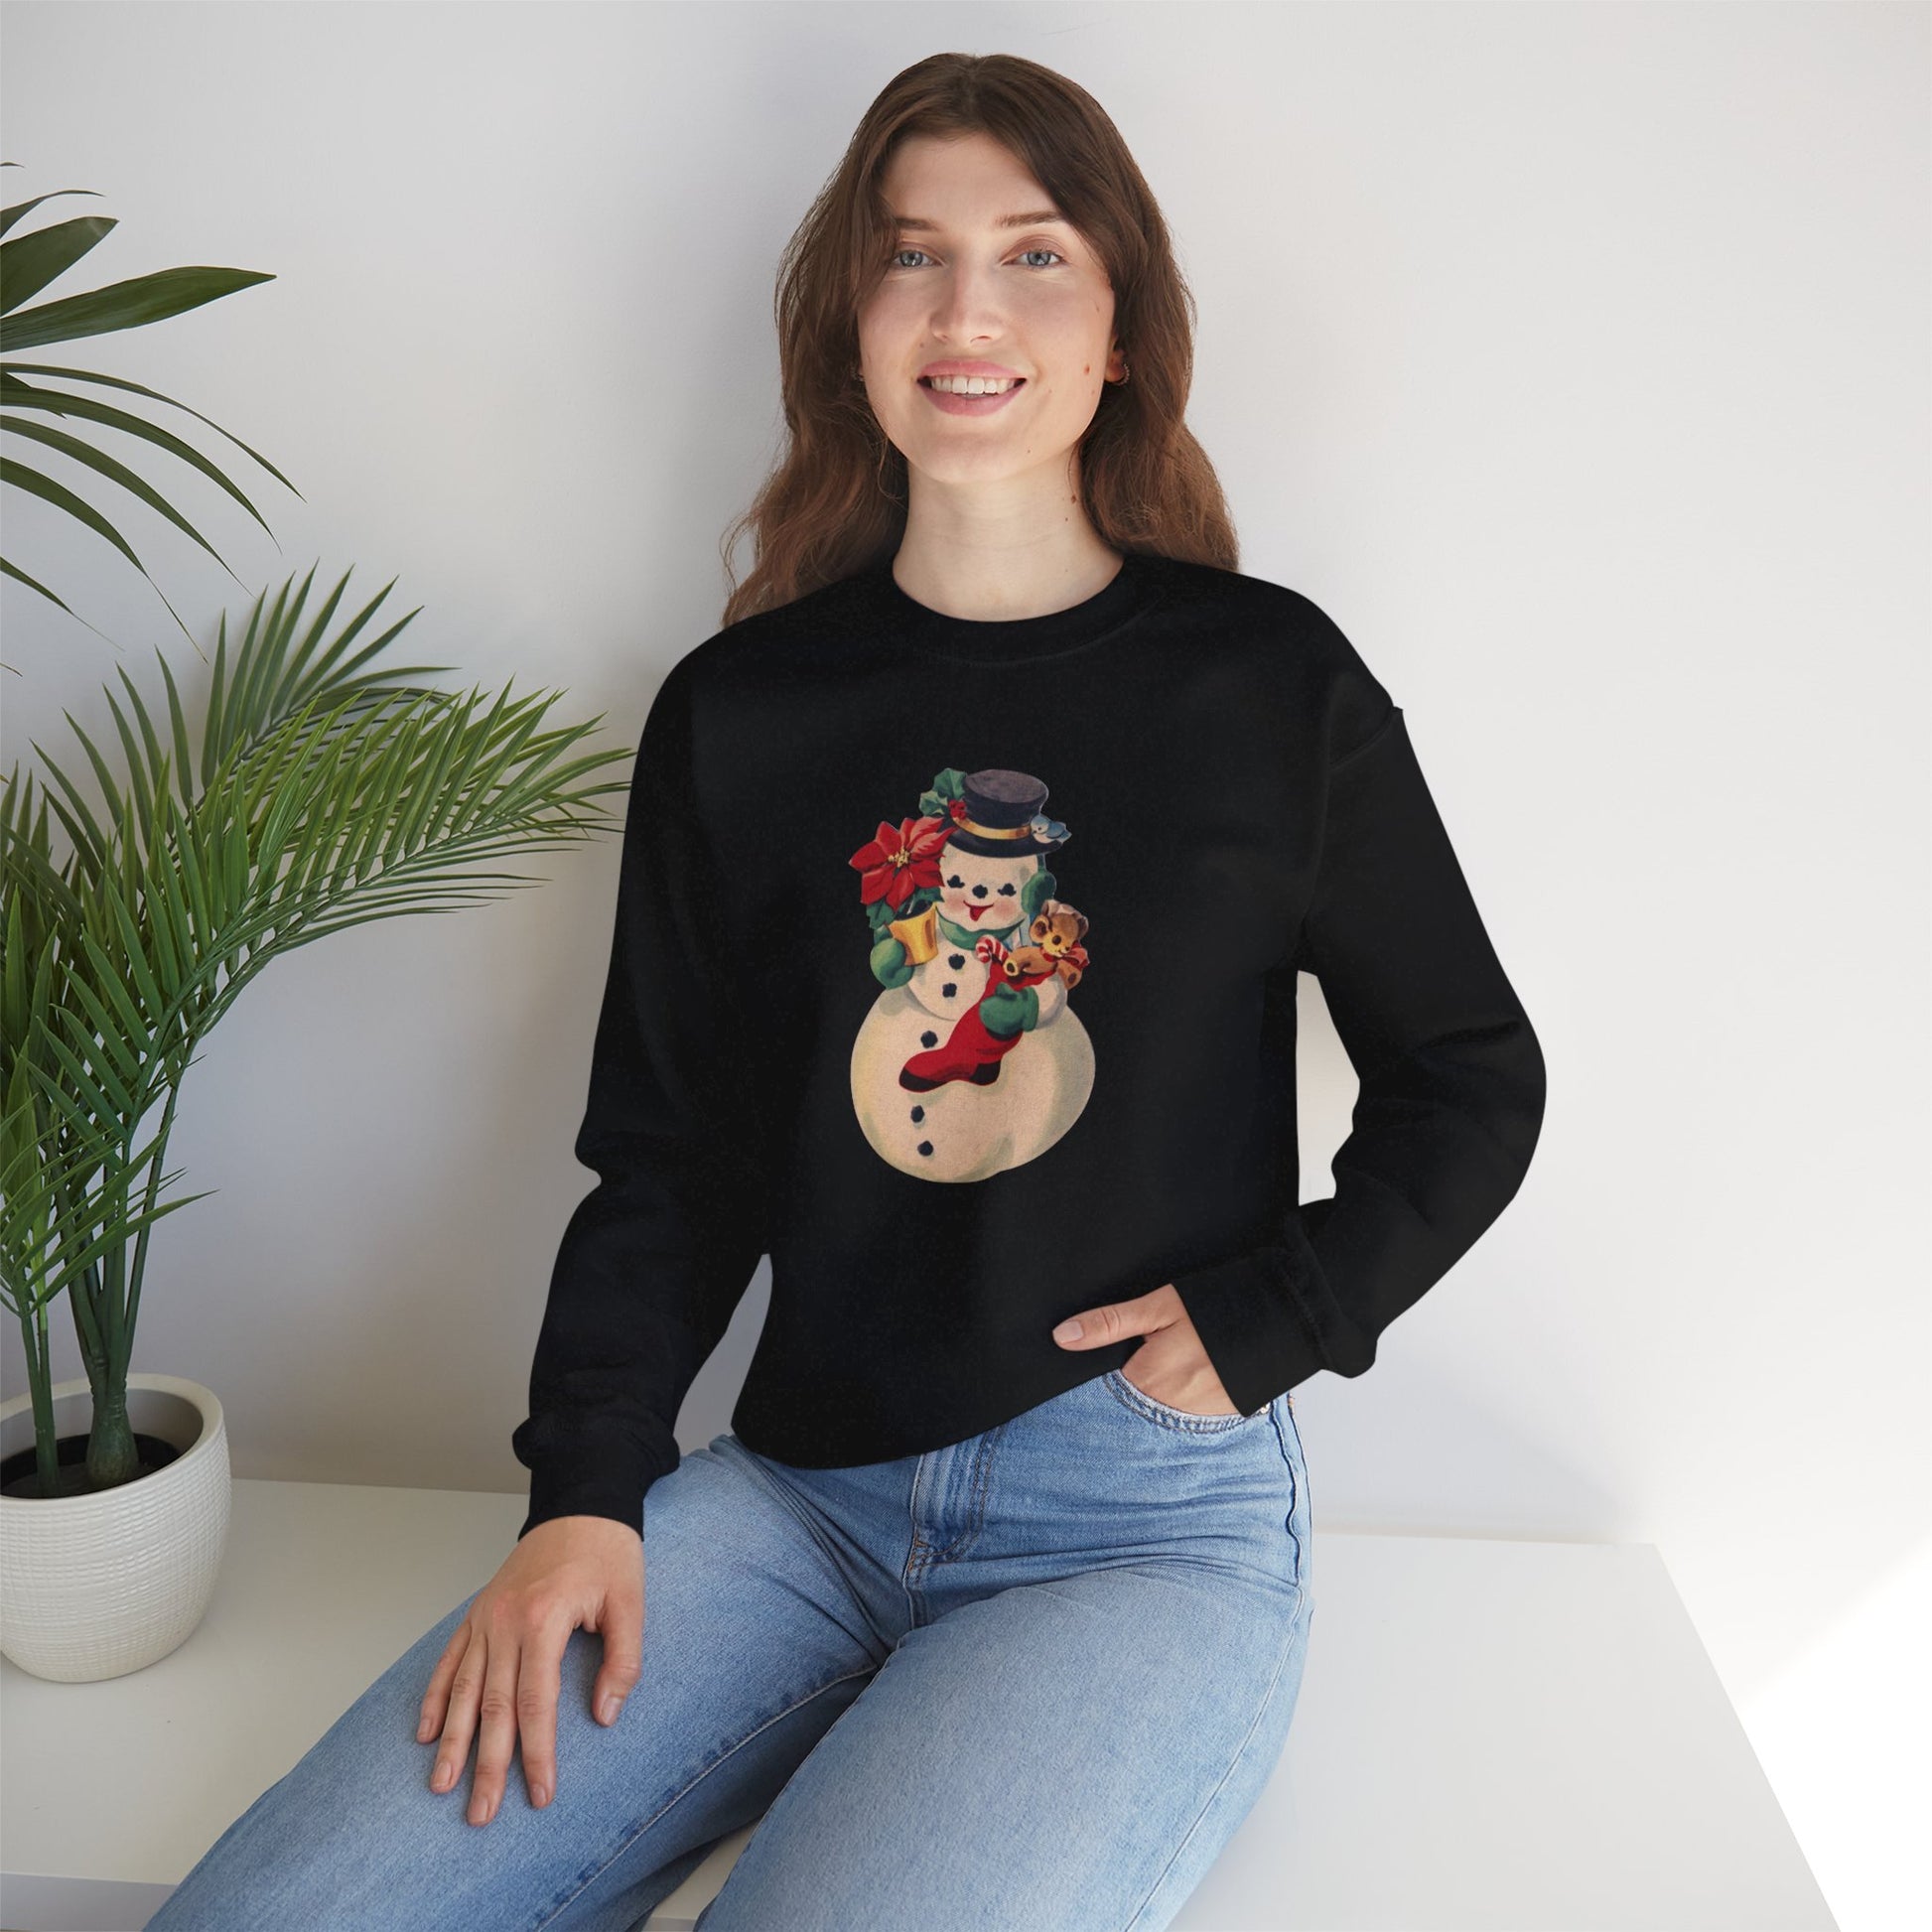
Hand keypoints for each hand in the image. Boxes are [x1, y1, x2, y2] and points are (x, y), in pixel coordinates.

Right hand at [417, 1514, 642, 1825]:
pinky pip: (449, 1660)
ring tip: (441, 1786)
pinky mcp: (478, 1612)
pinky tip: (426, 1732)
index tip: (539, 1793)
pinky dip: (434, 1697)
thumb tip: (604, 1716)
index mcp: (544, 1620)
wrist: (581, 1504)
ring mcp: (486, 1617)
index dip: (537, 1753)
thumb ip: (623, 1661)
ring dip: (451, 1741)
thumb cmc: (608, 1553)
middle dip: (486, 1764)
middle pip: (492, 1706)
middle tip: (480, 1814)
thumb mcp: (631, 1603)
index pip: (536, 1703)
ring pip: (462, 1689)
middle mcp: (506, 1621)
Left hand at [1051, 1282, 1240, 1414]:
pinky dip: (1177, 1406)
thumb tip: (1062, 1337)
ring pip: (1156, 1415)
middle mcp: (1169, 1409)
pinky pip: (1185, 1419)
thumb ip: (1110, 1323)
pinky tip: (1187, 1382)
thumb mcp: (1159, 1307)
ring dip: (1152, 1401)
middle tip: (1138, 1367)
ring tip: (1167, 1371)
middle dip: (1123, 1395)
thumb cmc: (1215, 1308)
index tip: (1092, 1379)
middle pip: (1130, 1408)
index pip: (1103, 1396)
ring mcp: (1197, 1418)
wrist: (1280, 1318)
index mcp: (1148, 1380)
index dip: (1095, 1384)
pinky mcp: (1219, 1418)